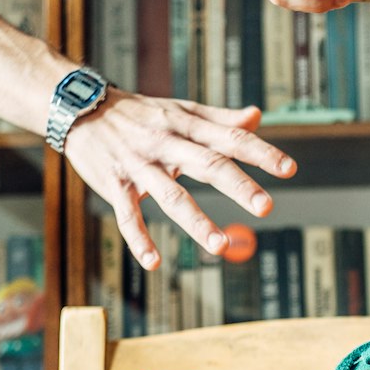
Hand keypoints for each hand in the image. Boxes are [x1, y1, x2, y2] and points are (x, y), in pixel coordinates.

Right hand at [64, 89, 296, 267]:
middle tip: (266, 206)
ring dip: (196, 221)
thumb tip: (256, 116)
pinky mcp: (114, 184)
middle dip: (238, 185)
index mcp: (187, 124)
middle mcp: (166, 143)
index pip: (230, 137)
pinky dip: (138, 239)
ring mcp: (140, 165)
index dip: (261, 152)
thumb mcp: (180, 108)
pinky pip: (127, 214)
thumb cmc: (138, 113)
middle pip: (208, 164)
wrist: (79, 106)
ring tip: (221, 245)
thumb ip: (219, 118)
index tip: (289, 169)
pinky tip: (153, 262)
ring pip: (171, 194)